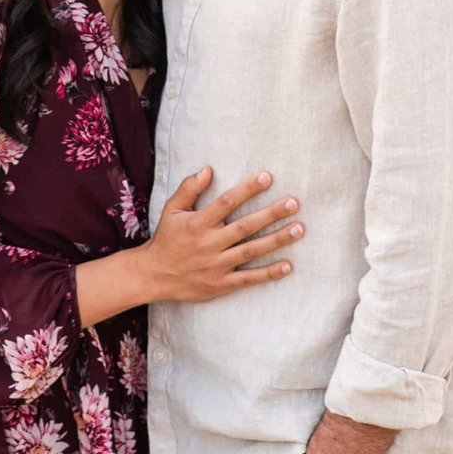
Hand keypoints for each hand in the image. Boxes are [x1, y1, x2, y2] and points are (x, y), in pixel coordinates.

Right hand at [141, 166, 303, 304]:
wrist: (154, 275)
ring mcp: (216, 265)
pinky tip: (288, 265)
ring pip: (251, 251)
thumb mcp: (172, 210)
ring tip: (298, 229)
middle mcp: (209, 244)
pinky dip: (268, 273)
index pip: (227, 202)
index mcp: (198, 223)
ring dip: (276, 240)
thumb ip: (189, 189)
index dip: (248, 189)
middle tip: (294, 203)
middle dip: (271, 214)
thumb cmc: (167, 239)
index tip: (268, 177)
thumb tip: (208, 169)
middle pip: (245, 226)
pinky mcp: (221, 284)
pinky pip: (248, 278)